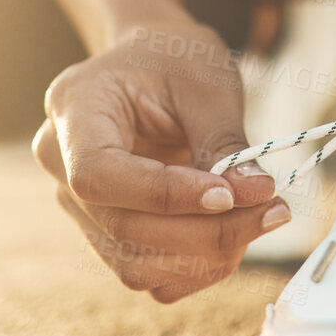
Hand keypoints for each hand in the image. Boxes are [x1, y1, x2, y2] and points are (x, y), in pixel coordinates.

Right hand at [31, 16, 286, 301]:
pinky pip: (147, 274)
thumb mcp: (208, 84)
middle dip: (207, 231)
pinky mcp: (107, 234)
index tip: (230, 193)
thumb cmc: (176, 60)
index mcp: (74, 109)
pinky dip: (196, 267)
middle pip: (123, 228)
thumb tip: (256, 195)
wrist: (155, 64)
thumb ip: (226, 141)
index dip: (165, 195)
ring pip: (135, 263)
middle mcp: (62, 164)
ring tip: (260, 218)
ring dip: (207, 256)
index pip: (99, 176)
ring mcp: (79, 206)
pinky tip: (233, 235)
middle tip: (274, 209)